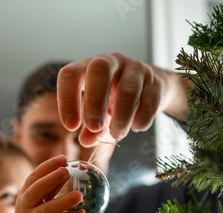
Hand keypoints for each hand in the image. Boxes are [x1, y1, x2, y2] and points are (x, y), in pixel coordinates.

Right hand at [0, 155, 85, 212]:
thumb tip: (70, 169)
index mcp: (25, 194)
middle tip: (65, 171)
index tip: (63, 158)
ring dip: (63, 202)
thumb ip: (51, 188)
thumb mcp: (38, 200)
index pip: (34, 177)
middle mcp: (26, 206)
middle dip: (49, 180)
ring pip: (47, 211)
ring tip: (79, 195)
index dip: (47, 166)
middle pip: (35, 191)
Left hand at [57, 52, 188, 146]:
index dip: (67, 99)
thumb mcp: (100, 112)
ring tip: (116, 135)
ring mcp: (135, 69)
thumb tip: (86, 141)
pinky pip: (149, 101)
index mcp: (90, 66)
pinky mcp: (155, 82)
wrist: (152, 88)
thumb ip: (91, 128)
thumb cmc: (117, 97)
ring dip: (120, 118)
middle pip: (100, 70)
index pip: (71, 74)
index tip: (71, 126)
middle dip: (95, 102)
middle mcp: (112, 61)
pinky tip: (136, 127)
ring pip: (127, 90)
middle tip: (94, 128)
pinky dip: (141, 118)